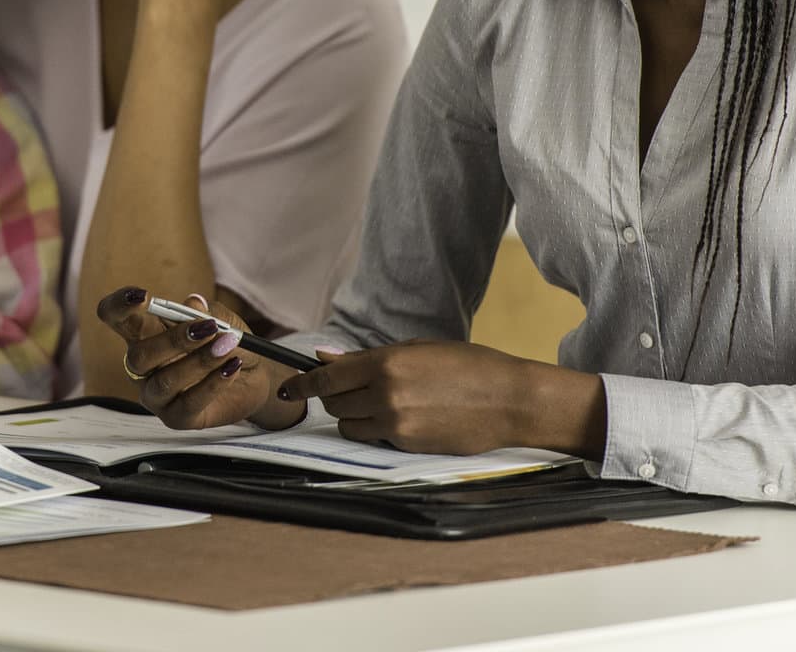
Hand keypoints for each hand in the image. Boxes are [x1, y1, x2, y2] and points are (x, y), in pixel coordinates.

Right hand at [96, 286, 300, 430]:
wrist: (256, 375)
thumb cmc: (227, 341)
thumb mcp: (221, 319)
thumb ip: (206, 312)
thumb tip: (192, 304)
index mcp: (143, 334)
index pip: (115, 318)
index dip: (119, 305)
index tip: (143, 296)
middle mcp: (142, 367)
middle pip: (139, 355)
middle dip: (174, 340)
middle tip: (209, 327)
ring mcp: (156, 395)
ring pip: (165, 381)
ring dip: (199, 361)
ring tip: (228, 345)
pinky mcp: (177, 418)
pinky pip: (189, 403)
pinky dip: (213, 383)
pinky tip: (232, 368)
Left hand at [280, 340, 605, 456]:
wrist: (509, 399)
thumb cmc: (468, 367)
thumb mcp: (416, 350)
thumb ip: (367, 358)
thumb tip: (325, 359)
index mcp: (385, 362)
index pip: (326, 378)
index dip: (301, 384)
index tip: (286, 388)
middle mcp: (385, 393)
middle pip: (334, 404)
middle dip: (336, 398)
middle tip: (352, 390)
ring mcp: (396, 423)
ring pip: (350, 426)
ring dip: (354, 417)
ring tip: (382, 404)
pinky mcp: (408, 445)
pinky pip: (374, 439)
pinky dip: (376, 430)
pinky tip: (400, 418)